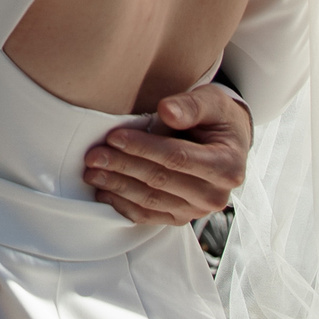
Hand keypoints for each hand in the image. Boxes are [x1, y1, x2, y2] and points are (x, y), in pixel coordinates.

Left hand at [83, 84, 250, 225]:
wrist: (227, 142)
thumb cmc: (217, 117)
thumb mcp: (212, 101)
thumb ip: (190, 105)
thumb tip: (167, 111)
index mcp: (227, 166)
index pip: (177, 158)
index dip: (143, 148)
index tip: (114, 138)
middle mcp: (214, 195)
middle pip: (160, 181)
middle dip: (123, 167)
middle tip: (93, 156)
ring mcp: (197, 210)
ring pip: (151, 201)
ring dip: (118, 187)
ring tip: (91, 172)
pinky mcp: (180, 217)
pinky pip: (149, 216)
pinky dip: (123, 206)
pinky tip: (103, 193)